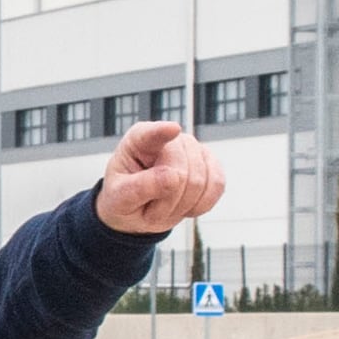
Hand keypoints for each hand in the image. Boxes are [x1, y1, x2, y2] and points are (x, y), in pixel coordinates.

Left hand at [95, 119, 225, 235]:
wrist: (138, 208)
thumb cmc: (124, 197)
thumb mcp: (121, 197)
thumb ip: (140, 187)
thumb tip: (173, 177)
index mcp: (138, 140)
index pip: (151, 135)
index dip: (162, 132)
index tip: (173, 129)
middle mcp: (169, 139)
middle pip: (181, 172)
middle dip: (167, 200)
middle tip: (150, 207)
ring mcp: (193, 149)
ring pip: (200, 181)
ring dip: (182, 205)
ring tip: (164, 205)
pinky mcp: (211, 164)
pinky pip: (217, 185)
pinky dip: (202, 204)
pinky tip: (186, 205)